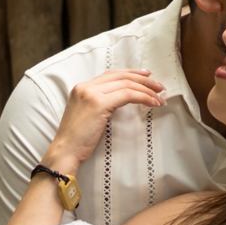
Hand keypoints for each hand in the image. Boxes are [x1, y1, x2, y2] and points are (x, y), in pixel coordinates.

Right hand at [46, 71, 164, 171]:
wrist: (65, 150)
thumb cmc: (78, 139)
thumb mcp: (88, 114)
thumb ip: (100, 102)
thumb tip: (122, 98)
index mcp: (82, 87)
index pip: (111, 74)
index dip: (131, 73)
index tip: (146, 76)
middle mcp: (86, 86)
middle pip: (121, 76)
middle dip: (143, 80)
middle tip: (159, 86)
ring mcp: (91, 93)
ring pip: (126, 84)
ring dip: (147, 90)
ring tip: (159, 97)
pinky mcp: (99, 104)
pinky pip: (127, 95)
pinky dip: (143, 98)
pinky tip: (152, 103)